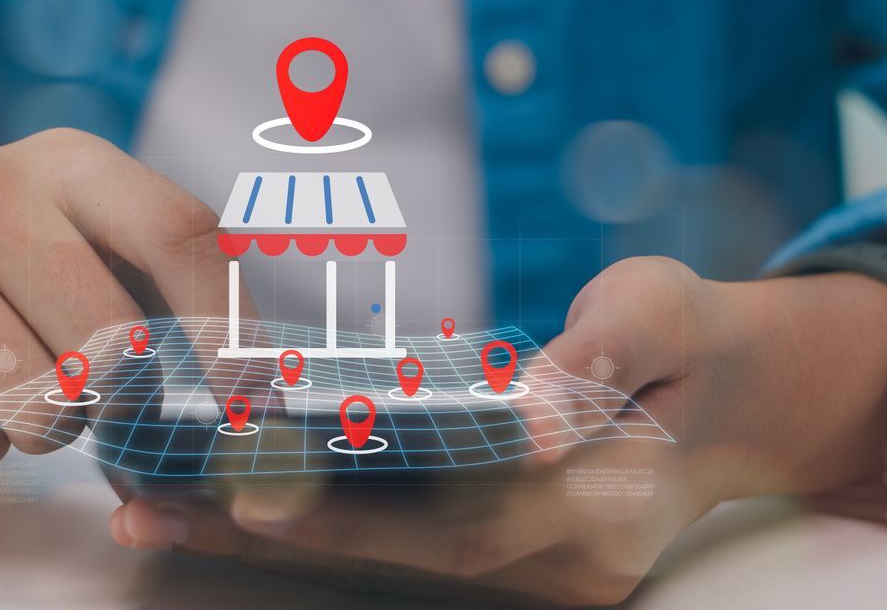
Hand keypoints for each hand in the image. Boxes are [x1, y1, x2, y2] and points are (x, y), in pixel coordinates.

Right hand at [0, 128, 251, 468]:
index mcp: (70, 160)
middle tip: (94, 389)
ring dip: (50, 427)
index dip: (228, 321)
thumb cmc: (22, 282)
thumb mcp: (99, 254)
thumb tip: (268, 394)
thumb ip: (184, 302)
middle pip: (113, 338)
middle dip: (120, 395)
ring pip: (41, 401)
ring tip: (19, 385)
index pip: (179, 232)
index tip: (247, 396)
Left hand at [110, 256, 886, 604]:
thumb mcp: (662, 310)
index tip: (245, 492)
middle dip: (270, 532)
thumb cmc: (688, 334)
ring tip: (153, 505)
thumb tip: (525, 411)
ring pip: (387, 562)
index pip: (459, 519)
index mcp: (607, 504)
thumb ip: (599, 358)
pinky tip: (224, 501)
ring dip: (271, 538)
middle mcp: (567, 563)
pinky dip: (316, 525)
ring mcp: (541, 576)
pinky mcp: (512, 563)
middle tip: (149, 504)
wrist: (737, 393)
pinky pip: (400, 552)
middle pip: (399, 557)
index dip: (351, 510)